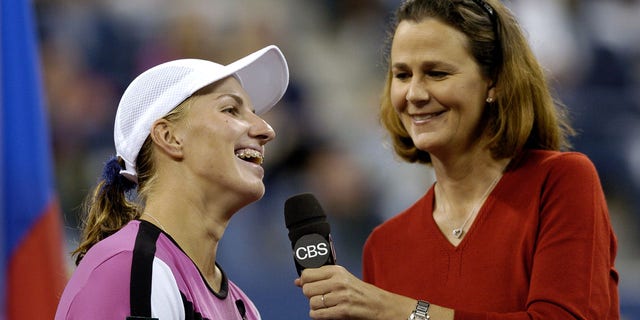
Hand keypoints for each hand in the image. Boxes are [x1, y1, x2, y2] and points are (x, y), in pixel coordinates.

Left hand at [294, 265, 413, 319]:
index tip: (307, 284)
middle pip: (307, 289)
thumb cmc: (360, 292)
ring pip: (312, 303)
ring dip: (316, 307)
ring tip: (326, 305)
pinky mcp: (343, 311)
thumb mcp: (342, 278)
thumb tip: (298, 281)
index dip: (304, 281)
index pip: (307, 274)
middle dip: (310, 295)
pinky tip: (325, 312)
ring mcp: (341, 297)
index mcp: (337, 271)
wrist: (379, 305)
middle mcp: (338, 282)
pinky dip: (318, 315)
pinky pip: (318, 314)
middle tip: (320, 296)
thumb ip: (320, 278)